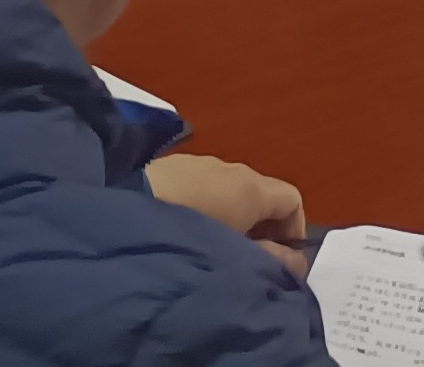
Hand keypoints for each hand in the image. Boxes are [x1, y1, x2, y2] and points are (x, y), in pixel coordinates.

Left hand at [144, 152, 312, 275]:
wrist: (127, 215)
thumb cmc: (193, 239)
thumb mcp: (239, 260)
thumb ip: (273, 261)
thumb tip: (296, 260)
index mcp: (251, 186)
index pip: (292, 199)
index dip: (294, 232)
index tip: (280, 261)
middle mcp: (228, 168)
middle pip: (261, 194)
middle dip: (263, 228)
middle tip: (247, 261)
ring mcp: (197, 163)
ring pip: (229, 190)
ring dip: (231, 218)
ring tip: (213, 249)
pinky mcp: (169, 166)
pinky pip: (201, 186)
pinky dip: (205, 207)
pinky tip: (185, 231)